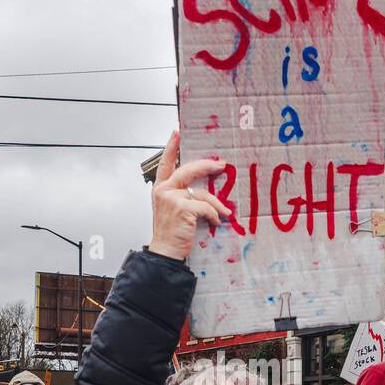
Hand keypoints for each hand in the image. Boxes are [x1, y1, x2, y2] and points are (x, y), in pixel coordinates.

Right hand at [148, 130, 229, 260]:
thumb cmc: (171, 233)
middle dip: (207, 166)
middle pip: (188, 169)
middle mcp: (164, 190)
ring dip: (216, 204)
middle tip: (221, 165)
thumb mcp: (173, 210)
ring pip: (202, 193)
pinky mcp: (182, 208)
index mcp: (160, 188)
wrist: (165, 252)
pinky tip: (215, 223)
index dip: (171, 147)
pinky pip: (206, 207)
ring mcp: (172, 198)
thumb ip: (182, 195)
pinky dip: (214, 215)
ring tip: (224, 212)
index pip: (165, 163)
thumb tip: (204, 188)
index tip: (177, 132)